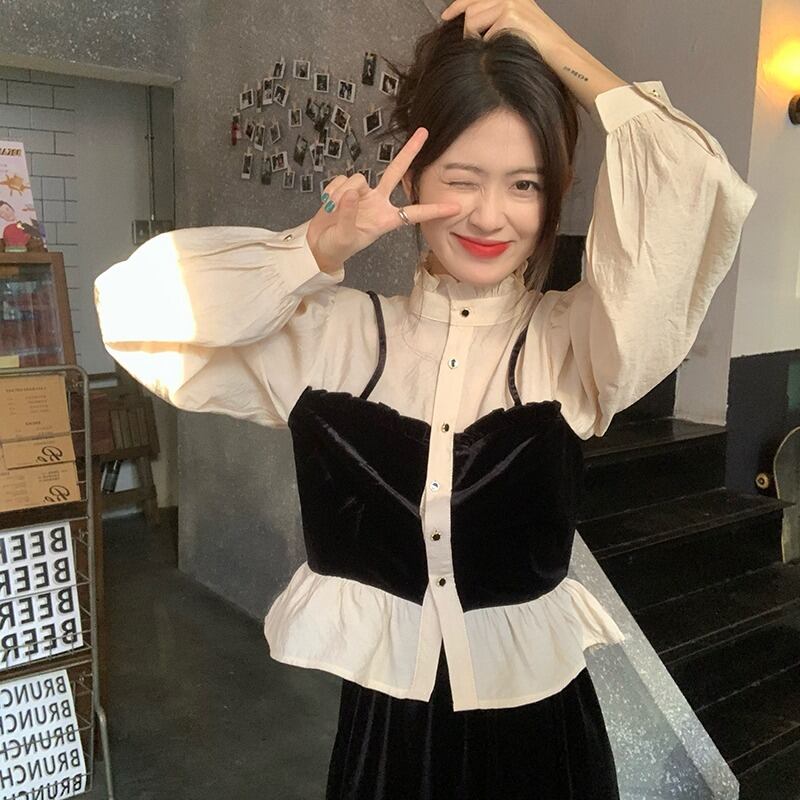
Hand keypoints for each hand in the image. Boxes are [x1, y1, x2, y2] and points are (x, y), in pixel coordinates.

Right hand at [306, 127, 461, 271]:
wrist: (318, 246)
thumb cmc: (336, 247)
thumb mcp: (344, 237)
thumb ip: (347, 214)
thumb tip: (350, 192)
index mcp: (385, 220)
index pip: (414, 213)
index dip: (434, 210)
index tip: (455, 207)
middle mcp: (378, 203)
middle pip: (396, 172)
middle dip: (409, 152)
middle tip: (424, 132)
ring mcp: (362, 194)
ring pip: (357, 179)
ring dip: (342, 194)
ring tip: (333, 211)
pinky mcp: (345, 188)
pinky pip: (340, 181)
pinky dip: (332, 193)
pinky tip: (329, 205)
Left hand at [439, 0, 566, 59]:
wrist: (559, 54)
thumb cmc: (538, 46)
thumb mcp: (517, 23)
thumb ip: (496, 16)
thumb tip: (471, 21)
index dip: (457, 5)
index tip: (445, 16)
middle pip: (470, 9)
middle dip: (467, 31)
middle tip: (472, 46)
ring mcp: (510, 2)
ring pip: (473, 20)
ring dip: (476, 39)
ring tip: (491, 50)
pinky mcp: (510, 15)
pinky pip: (484, 35)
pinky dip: (490, 47)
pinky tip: (502, 52)